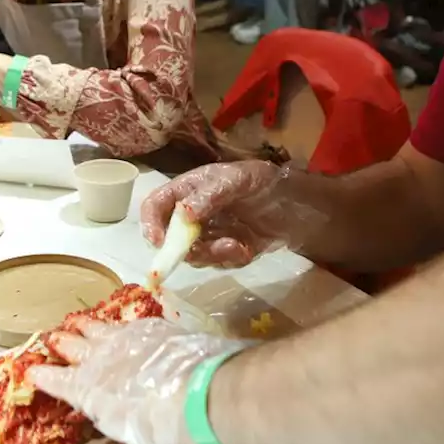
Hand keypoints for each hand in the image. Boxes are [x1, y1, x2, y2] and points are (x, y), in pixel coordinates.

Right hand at [29, 318, 255, 443]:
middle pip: (71, 346)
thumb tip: (115, 413)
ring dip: (83, 325)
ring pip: (95, 326)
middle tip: (53, 338)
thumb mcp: (129, 433)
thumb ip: (114, 418)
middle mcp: (98, 358)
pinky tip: (119, 324)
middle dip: (60, 343)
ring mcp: (123, 338)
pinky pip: (125, 322)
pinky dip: (117, 324)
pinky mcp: (149, 327)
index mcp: (87, 389)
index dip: (42, 376)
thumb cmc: (160, 427)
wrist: (197, 394)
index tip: (32, 372)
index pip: (56, 381)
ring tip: (75, 321)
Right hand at [141, 161, 310, 267]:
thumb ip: (209, 195)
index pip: (155, 206)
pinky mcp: (225, 252)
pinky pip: (218, 264)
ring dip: (212, 255)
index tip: (159, 242)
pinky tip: (246, 248)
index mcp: (186, 191)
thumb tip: (183, 215)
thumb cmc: (260, 181)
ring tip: (235, 246)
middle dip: (185, 249)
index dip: (150, 224)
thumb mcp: (236, 180)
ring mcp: (208, 236)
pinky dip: (231, 259)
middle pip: (170, 238)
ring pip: (194, 256)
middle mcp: (191, 215)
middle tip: (203, 251)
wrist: (293, 202)